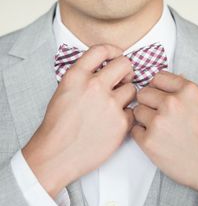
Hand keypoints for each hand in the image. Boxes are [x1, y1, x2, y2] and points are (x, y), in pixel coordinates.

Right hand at [22, 44, 135, 197]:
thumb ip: (82, 79)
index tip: (117, 56)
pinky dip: (126, 117)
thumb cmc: (57, 128)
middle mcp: (95, 86)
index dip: (113, 51)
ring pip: (132, 89)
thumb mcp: (63, 93)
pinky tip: (112, 124)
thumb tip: (103, 72)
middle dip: (126, 71)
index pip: (102, 50)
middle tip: (123, 81)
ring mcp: (110, 105)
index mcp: (77, 76)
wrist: (57, 155)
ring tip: (113, 108)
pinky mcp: (120, 124)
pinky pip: (132, 112)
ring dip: (126, 96)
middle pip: (125, 64)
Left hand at [132, 71, 197, 196]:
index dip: (156, 88)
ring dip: (143, 119)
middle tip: (156, 114)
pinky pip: (134, 130)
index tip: (157, 95)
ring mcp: (158, 122)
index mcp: (188, 91)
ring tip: (158, 129)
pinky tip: (155, 140)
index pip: (158, 78)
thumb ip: (184, 94)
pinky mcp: (148, 141)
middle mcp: (172, 103)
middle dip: (148, 103)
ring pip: (136, 111)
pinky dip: (141, 135)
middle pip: (143, 93)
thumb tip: (168, 85)